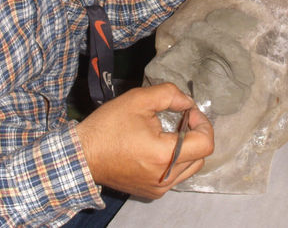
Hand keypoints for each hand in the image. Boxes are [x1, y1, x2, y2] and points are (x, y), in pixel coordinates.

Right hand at [76, 83, 212, 198]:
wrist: (81, 155)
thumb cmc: (108, 126)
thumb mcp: (138, 99)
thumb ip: (169, 95)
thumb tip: (188, 103)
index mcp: (163, 155)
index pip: (205, 143)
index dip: (202, 122)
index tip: (187, 111)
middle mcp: (165, 177)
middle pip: (201, 155)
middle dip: (195, 133)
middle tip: (178, 118)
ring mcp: (159, 188)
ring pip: (191, 167)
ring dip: (187, 148)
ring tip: (167, 132)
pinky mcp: (152, 192)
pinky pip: (176, 176)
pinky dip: (175, 160)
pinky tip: (157, 147)